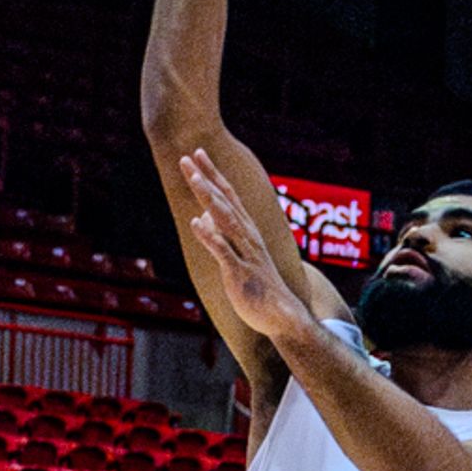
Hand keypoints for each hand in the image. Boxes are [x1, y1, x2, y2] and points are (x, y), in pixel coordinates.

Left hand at [175, 149, 314, 345]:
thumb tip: (202, 218)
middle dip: (207, 178)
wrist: (282, 317)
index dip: (214, 174)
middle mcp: (248, 237)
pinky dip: (210, 236)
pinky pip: (224, 252)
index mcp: (247, 232)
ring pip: (226, 220)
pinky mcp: (240, 273)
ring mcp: (245, 254)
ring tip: (194, 178)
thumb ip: (219, 235)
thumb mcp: (236, 256)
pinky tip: (196, 222)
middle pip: (225, 201)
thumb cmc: (258, 287)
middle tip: (189, 156)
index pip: (229, 197)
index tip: (198, 153)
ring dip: (209, 197)